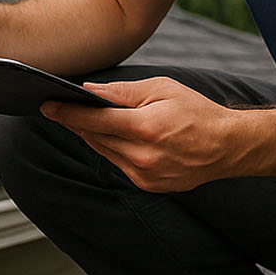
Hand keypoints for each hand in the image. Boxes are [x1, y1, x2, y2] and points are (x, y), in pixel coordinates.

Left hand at [41, 77, 252, 191]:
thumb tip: (89, 92)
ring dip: (92, 136)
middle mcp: (142, 156)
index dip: (67, 113)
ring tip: (84, 120)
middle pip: (95, 138)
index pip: (94, 121)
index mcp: (145, 128)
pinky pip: (119, 164)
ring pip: (104, 152)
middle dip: (77, 122)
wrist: (229, 146)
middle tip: (61, 108)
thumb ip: (122, 93)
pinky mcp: (149, 185)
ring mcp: (145, 175)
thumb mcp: (161, 89)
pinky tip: (113, 137)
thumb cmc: (197, 112)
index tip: (46, 106)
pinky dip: (112, 150)